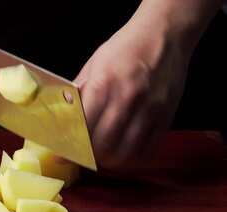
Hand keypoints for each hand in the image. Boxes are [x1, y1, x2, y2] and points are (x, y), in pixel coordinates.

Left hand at [74, 11, 193, 168]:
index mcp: (104, 84)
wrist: (165, 35)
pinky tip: (122, 151)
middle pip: (101, 145)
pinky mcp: (165, 117)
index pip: (82, 127)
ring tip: (101, 157)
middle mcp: (127, 99)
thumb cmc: (125, 49)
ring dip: (109, 160)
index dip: (70, 144)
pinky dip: (131, 157)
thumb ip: (79, 93)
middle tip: (82, 155)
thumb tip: (62, 117)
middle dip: (88, 155)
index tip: (63, 152)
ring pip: (124, 153)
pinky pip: (147, 150)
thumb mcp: (94, 65)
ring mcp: (149, 110)